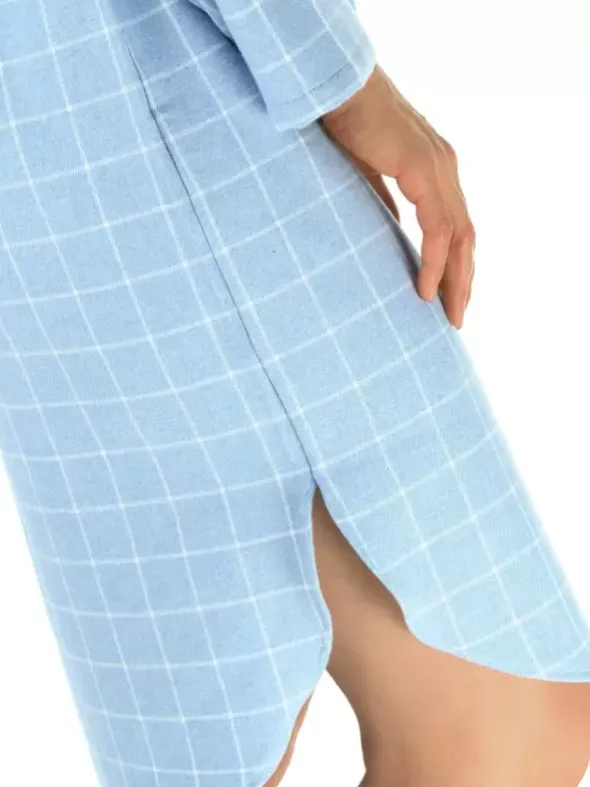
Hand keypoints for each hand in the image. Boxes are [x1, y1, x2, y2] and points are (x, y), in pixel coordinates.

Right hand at [322, 65, 474, 328]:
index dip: (453, 263)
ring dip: (456, 279)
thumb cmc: (345, 124)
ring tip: (449, 314)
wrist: (334, 90)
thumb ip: (384, 201)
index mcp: (434, 170)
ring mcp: (439, 168)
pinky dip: (435, 261)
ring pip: (459, 236)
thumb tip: (392, 229)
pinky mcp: (424, 169)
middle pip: (465, 236)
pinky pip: (437, 228)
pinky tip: (425, 289)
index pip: (454, 225)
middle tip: (455, 318)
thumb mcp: (367, 173)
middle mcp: (444, 169)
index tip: (443, 296)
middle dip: (463, 280)